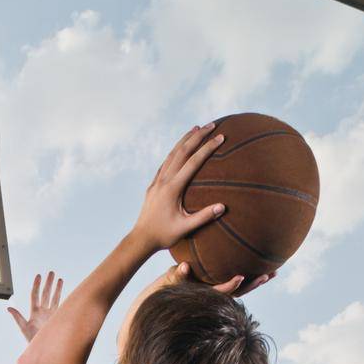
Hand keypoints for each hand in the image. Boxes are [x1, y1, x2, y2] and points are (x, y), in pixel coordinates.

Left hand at [7, 271, 63, 341]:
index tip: (39, 276)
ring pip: (54, 299)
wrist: (44, 351)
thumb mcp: (24, 328)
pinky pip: (61, 307)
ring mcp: (50, 315)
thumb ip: (18, 317)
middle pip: (45, 294)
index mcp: (34, 312)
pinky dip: (64, 299)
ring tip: (59, 278)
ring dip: (56, 289)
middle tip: (51, 272)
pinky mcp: (57, 319)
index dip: (36, 285)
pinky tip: (68, 294)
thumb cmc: (32, 341)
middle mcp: (42, 312)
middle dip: (48, 283)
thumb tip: (9, 308)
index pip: (35, 295)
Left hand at [133, 124, 228, 250]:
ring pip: (172, 154)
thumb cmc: (164, 236)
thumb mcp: (185, 228)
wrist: (141, 239)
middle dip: (198, 136)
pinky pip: (165, 163)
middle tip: (212, 124)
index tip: (221, 137)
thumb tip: (223, 207)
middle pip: (182, 152)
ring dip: (185, 139)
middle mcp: (163, 180)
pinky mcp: (153, 185)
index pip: (194, 162)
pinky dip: (174, 151)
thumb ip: (204, 217)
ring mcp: (157, 181)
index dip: (208, 148)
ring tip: (197, 128)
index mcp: (172, 188)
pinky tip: (180, 148)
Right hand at [168, 260, 275, 295]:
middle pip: (237, 292)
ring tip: (272, 273)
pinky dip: (248, 277)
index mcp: (202, 294)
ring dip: (255, 282)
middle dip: (252, 284)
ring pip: (239, 289)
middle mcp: (212, 294)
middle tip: (268, 275)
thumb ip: (177, 275)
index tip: (241, 277)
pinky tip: (260, 269)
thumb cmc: (160, 291)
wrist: (158, 301)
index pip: (219, 291)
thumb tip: (185, 267)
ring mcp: (214, 291)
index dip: (231, 285)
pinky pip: (235, 282)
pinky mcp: (215, 287)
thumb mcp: (167, 282)